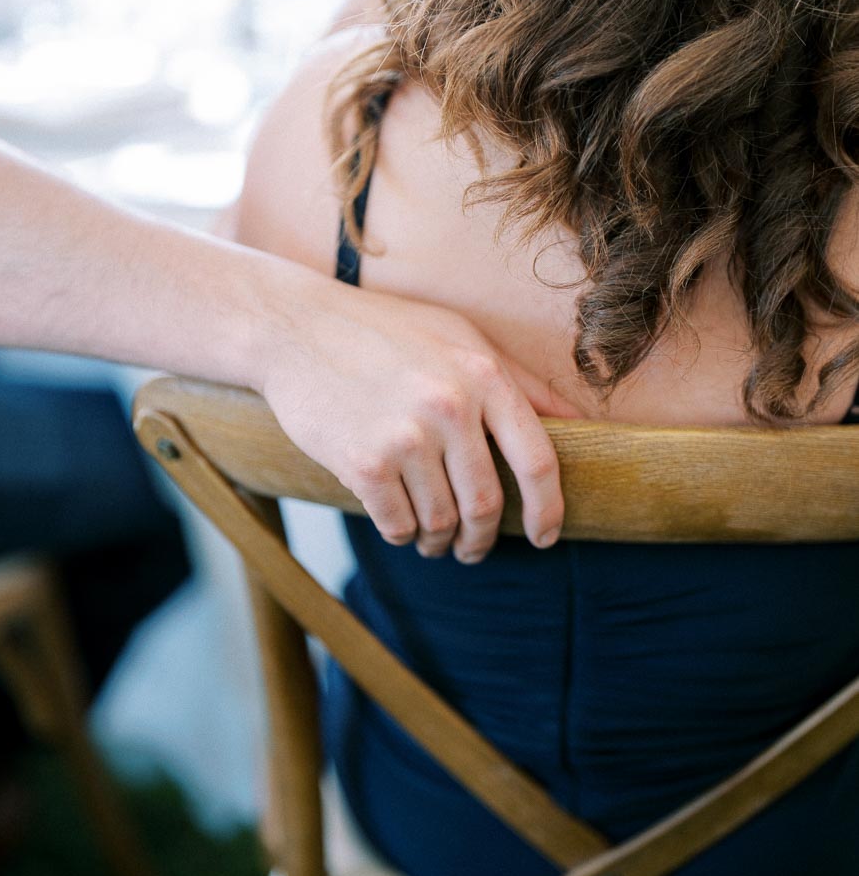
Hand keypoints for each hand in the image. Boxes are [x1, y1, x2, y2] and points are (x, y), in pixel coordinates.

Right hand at [258, 263, 578, 562]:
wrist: (295, 327)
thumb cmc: (385, 332)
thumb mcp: (460, 336)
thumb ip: (519, 381)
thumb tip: (580, 424)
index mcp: (483, 375)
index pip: (538, 460)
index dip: (547, 509)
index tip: (544, 537)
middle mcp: (450, 406)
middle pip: (486, 504)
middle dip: (482, 539)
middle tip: (472, 549)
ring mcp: (405, 435)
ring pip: (440, 521)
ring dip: (438, 540)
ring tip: (430, 536)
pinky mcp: (363, 461)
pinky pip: (397, 525)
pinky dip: (401, 533)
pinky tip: (397, 522)